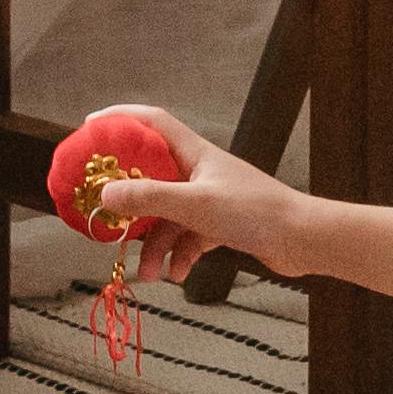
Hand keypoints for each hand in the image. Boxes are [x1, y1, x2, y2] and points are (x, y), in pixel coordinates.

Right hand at [90, 109, 305, 286]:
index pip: (151, 122)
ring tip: (147, 272)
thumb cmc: (253, 212)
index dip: (119, 119)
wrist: (302, 240)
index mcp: (193, 153)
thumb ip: (148, 199)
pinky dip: (179, 255)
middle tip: (105, 218)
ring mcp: (210, 199)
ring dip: (155, 244)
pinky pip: (188, 237)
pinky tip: (178, 274)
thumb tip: (105, 194)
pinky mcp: (221, 224)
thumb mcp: (193, 205)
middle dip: (129, 204)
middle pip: (151, 178)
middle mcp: (199, 171)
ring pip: (168, 216)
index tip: (90, 128)